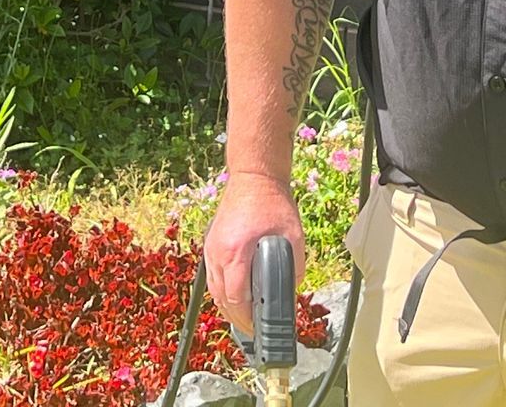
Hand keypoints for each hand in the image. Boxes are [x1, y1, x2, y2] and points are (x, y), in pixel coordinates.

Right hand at [203, 169, 306, 335]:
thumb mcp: (293, 234)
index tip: (257, 327)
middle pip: (220, 298)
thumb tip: (293, 290)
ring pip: (213, 289)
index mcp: (236, 252)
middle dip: (236, 318)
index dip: (246, 318)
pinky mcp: (210, 243)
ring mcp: (211, 248)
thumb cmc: (273, 203)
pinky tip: (234, 297)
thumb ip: (295, 265)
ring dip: (227, 307)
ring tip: (244, 318)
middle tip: (253, 329)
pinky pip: (212, 276)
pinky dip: (221, 291)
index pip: (235, 297)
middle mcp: (218, 252)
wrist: (253, 177)